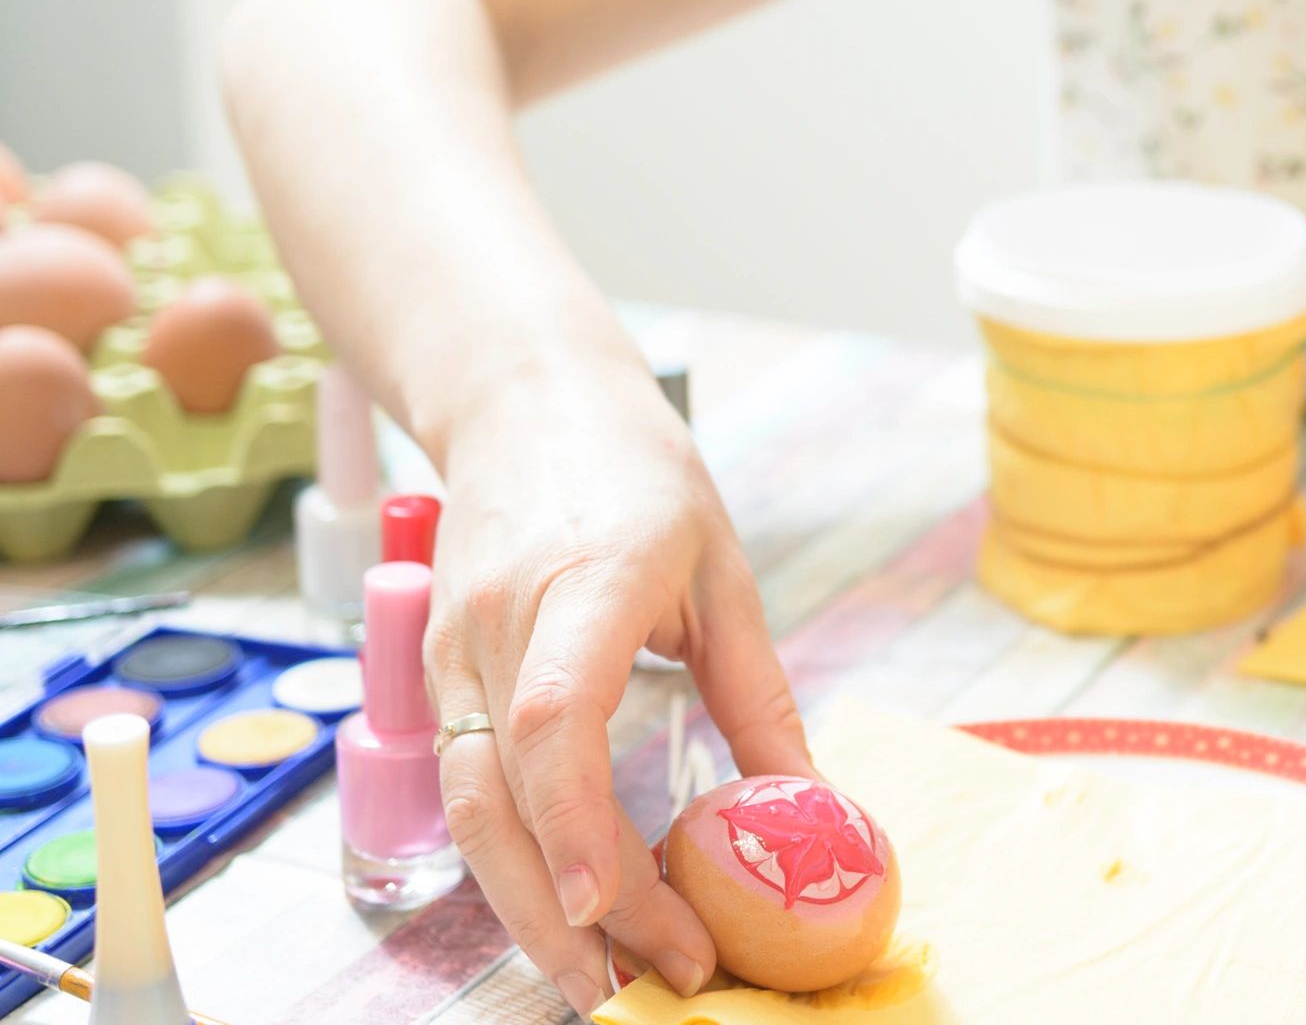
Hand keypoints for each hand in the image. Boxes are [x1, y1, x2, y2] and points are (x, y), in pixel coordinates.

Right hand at [424, 376, 813, 1018]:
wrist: (523, 401)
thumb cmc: (636, 473)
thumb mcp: (725, 568)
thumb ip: (757, 690)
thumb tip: (807, 803)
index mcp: (584, 580)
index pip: (555, 716)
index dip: (575, 821)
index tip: (614, 908)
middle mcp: (496, 625)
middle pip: (500, 794)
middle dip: (562, 908)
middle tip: (643, 982)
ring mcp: (450, 653)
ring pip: (469, 808)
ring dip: (528, 906)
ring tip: (601, 980)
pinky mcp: (435, 677)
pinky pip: (465, 786)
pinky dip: (510, 860)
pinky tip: (564, 911)